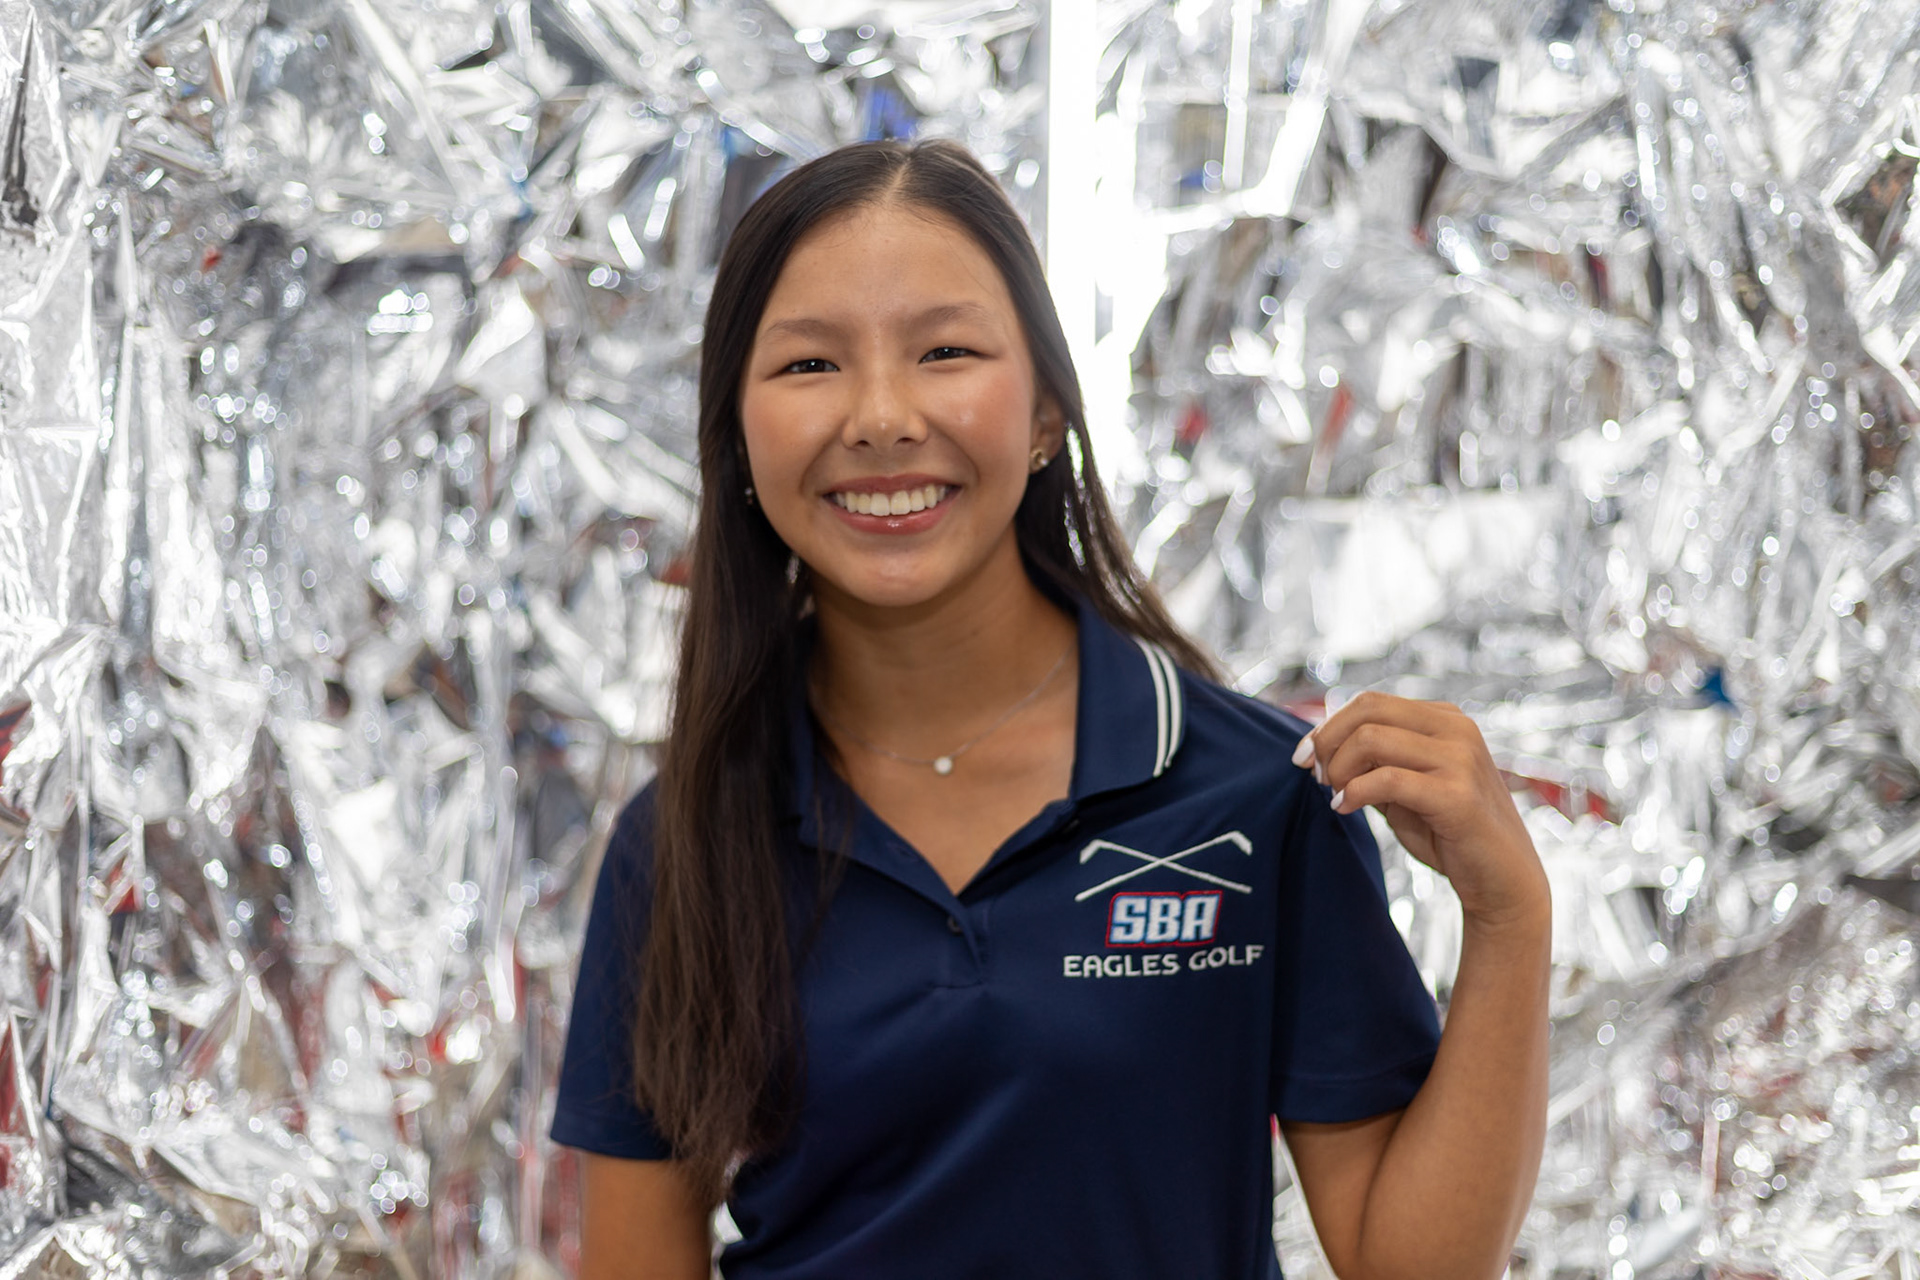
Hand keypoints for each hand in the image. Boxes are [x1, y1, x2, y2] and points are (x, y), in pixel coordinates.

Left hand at [1293, 691, 1546, 926]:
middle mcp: (1457, 729)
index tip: (1305, 758)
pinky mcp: (1458, 795)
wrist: (1501, 880)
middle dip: (1327, 742)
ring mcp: (1461, 759)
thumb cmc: (1448, 834)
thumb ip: (1372, 763)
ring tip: (1336, 796)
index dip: (1328, 726)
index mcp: (1445, 719)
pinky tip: (1345, 808)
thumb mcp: (1403, 789)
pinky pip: (1387, 779)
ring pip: (1371, 739)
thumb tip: (1320, 746)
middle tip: (1316, 777)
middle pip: (1367, 711)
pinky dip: (1354, 793)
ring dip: (1339, 769)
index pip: (1370, 702)